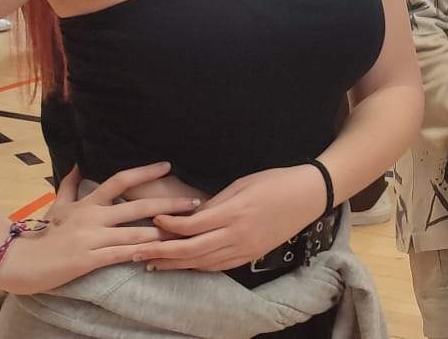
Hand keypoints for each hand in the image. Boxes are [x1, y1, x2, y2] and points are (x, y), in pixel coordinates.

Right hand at [0, 164, 195, 294]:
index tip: (168, 165)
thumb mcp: (57, 207)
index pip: (120, 180)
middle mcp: (94, 216)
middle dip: (170, 205)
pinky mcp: (90, 258)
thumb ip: (68, 186)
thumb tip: (76, 165)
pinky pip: (122, 254)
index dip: (145, 171)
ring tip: (186, 231)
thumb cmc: (43, 235)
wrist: (20, 261)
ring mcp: (92, 237)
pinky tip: (160, 251)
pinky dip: (142, 252)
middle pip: (139, 206)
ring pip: (136, 232)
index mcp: (88, 203)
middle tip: (194, 203)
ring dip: (164, 232)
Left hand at [143, 164, 332, 271]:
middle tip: (137, 252)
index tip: (154, 220)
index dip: (169, 225)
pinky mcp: (252, 255)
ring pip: (203, 262)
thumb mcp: (243, 184)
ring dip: (175, 264)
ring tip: (152, 263)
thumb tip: (191, 215)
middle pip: (191, 250)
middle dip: (161, 252)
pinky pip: (219, 266)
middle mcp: (238, 235)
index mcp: (235, 212)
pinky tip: (185, 264)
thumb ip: (216, 202)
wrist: (311, 195)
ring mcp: (245, 248)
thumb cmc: (277, 181)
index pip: (192, 225)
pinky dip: (198, 266)